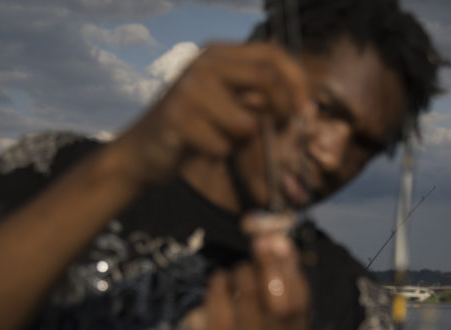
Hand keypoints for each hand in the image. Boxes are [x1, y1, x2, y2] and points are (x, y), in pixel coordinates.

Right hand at [111, 42, 312, 186]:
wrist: (143, 150)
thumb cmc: (196, 128)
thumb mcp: (228, 102)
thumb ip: (258, 95)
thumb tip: (304, 104)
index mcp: (217, 54)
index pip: (272, 54)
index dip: (297, 81)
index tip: (306, 109)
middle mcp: (202, 64)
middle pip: (266, 79)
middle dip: (283, 109)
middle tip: (281, 128)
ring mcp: (188, 90)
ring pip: (247, 122)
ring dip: (243, 140)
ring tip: (221, 137)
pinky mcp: (177, 119)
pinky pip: (222, 146)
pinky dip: (220, 154)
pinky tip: (200, 148)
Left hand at [185, 212, 309, 329]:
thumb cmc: (252, 318)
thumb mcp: (273, 299)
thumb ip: (282, 270)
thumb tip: (278, 239)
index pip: (301, 303)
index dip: (291, 269)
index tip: (279, 241)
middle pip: (281, 306)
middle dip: (271, 267)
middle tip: (260, 241)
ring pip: (249, 296)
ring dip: (243, 272)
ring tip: (240, 271)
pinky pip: (220, 298)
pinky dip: (220, 281)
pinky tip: (221, 281)